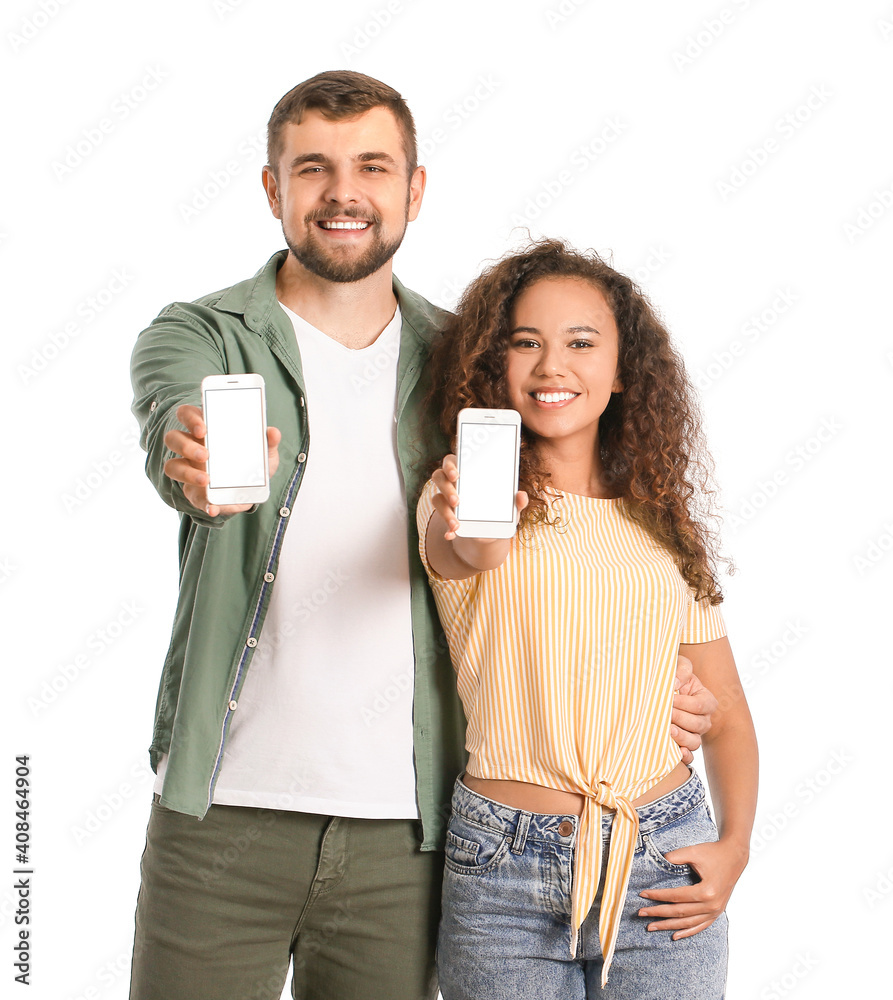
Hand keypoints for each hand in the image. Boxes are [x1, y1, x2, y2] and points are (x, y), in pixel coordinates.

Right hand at [163, 403, 280, 516]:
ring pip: (172, 466)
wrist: (251, 489)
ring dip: (187, 473)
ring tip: (206, 480)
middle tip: (205, 455)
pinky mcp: (194, 491)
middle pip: (174, 438)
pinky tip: (214, 507)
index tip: (203, 428)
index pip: (187, 415)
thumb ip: (268, 442)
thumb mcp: (264, 452)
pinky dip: (203, 503)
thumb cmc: (251, 461)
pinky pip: (192, 496)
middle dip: (186, 445)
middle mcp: (192, 447)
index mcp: (206, 429)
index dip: (190, 419)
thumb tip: (273, 433)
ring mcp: (189, 469)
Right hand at [430, 454, 526, 540]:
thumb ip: (516, 502)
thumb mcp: (510, 507)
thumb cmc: (498, 510)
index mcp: (467, 472)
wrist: (490, 532)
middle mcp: (452, 483)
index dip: (450, 465)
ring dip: (445, 511)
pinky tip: (451, 535)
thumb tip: (522, 496)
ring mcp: (446, 499)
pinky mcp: (445, 516)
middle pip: (439, 477)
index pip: (452, 461)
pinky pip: (440, 521)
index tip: (456, 474)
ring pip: (437, 499)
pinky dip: (446, 529)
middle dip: (446, 488)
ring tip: (457, 523)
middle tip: (457, 502)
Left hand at [637, 838, 748, 938]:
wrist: (734, 856)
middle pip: (679, 912)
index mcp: (706, 891)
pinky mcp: (717, 912)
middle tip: (641, 913)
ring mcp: (715, 911)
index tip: (642, 894)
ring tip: (651, 926)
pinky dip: (687, 932)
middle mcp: (711, 905)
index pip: (676, 896)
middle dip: (658, 913)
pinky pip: (700, 926)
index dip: (658, 895)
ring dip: (668, 926)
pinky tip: (675, 936)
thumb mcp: (694, 852)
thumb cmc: (713, 852)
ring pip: (688, 923)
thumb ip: (676, 857)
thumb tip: (660, 860)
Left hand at [670, 654, 717, 763]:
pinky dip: (685, 756)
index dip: (683, 703)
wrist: (661, 690)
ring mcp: (696, 734)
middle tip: (665, 714)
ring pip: (695, 742)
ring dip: (682, 737)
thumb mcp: (679, 666)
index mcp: (707, 700)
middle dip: (680, 719)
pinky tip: (676, 752)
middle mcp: (704, 720)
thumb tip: (674, 685)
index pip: (699, 706)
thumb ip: (681, 670)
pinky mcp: (685, 745)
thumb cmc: (674, 676)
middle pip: (698, 725)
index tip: (669, 699)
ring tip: (668, 730)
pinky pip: (690, 756)